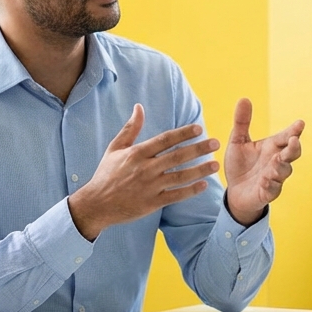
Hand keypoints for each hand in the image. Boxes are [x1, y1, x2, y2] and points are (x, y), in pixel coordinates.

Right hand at [68, 104, 219, 239]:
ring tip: (215, 164)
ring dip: (200, 170)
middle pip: (177, 156)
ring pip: (180, 177)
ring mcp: (150, 187)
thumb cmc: (106, 174)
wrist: (96, 204)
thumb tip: (139, 107)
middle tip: (215, 143)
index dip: (183, 133)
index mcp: (137, 153)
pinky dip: (190, 191)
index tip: (199, 128)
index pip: (165, 140)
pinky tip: (204, 185)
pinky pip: (176, 196)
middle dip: (198, 149)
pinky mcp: (152, 203)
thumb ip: (130, 128)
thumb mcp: (115, 148)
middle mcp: (145, 169)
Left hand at [223, 98, 303, 225]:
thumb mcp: (238, 142)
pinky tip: (265, 180)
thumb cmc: (240, 165)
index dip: (294, 130)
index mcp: (272, 147)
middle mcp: (276, 161)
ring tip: (276, 161)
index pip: (286, 136)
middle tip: (294, 140)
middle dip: (294, 147)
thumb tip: (244, 98)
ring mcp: (274, 177)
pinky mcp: (268, 192)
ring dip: (282, 166)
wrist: (235, 191)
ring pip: (285, 171)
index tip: (300, 123)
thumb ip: (242, 122)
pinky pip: (273, 189)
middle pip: (292, 153)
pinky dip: (271, 184)